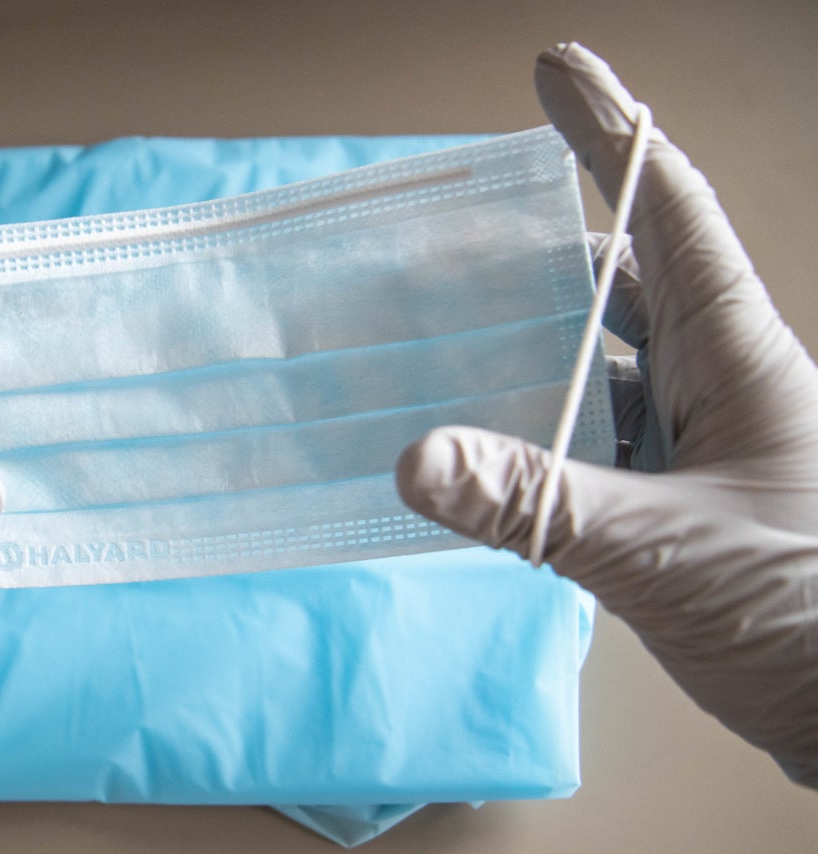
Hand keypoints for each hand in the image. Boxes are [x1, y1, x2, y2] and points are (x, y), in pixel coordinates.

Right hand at [397, 43, 817, 785]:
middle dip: (549, 229)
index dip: (611, 132)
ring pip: (602, 356)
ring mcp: (694, 436)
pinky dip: (536, 420)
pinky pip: (591, 430)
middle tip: (460, 214)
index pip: (667, 210)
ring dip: (534, 333)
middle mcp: (715, 378)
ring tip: (446, 316)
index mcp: (735, 353)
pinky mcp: (671, 493)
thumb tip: (413, 459)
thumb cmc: (803, 610)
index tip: (554, 70)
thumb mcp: (662, 551)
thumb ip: (536, 504)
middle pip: (625, 270)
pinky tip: (481, 430)